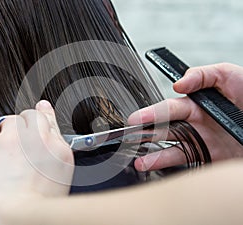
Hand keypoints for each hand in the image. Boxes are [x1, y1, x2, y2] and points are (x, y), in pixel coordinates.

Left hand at [0, 100, 73, 224]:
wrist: (9, 223)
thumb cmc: (33, 215)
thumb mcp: (58, 186)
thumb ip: (54, 160)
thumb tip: (49, 148)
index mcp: (59, 153)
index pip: (51, 121)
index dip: (44, 117)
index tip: (42, 110)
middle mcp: (39, 141)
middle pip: (33, 116)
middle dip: (26, 126)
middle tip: (17, 141)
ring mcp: (14, 139)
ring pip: (11, 119)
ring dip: (5, 130)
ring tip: (0, 150)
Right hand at [128, 63, 242, 170]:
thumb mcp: (227, 75)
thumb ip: (201, 75)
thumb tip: (178, 84)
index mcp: (194, 105)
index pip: (166, 110)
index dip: (149, 114)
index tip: (134, 119)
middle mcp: (193, 124)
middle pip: (162, 131)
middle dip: (142, 134)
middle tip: (127, 139)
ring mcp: (200, 142)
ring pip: (170, 150)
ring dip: (152, 156)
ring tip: (138, 161)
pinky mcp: (209, 158)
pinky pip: (187, 164)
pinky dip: (170, 168)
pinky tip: (158, 168)